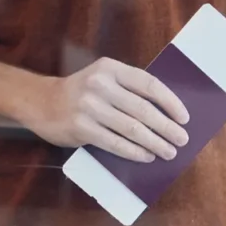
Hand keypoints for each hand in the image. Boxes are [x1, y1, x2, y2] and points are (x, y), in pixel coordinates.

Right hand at [27, 58, 190, 162]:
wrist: (40, 102)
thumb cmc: (81, 93)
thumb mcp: (103, 80)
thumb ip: (129, 90)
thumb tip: (167, 114)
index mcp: (111, 69)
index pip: (149, 84)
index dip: (171, 102)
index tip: (185, 118)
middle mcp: (100, 85)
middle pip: (143, 109)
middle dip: (167, 127)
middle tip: (182, 140)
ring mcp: (89, 106)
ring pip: (132, 129)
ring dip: (154, 143)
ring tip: (168, 152)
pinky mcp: (81, 127)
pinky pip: (115, 143)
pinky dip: (134, 152)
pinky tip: (146, 156)